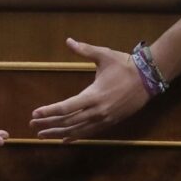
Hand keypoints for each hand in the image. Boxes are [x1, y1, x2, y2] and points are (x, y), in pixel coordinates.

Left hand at [30, 38, 149, 141]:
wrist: (148, 79)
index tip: (35, 114)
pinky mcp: (110, 123)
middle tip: (32, 126)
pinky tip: (64, 139)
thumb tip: (68, 41)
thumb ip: (84, 50)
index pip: (66, 107)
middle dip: (48, 124)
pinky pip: (89, 133)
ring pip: (77, 130)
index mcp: (93, 95)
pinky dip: (75, 136)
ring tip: (43, 135)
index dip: (49, 112)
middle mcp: (97, 111)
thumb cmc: (124, 65)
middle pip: (68, 122)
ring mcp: (104, 119)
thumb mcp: (104, 55)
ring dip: (58, 133)